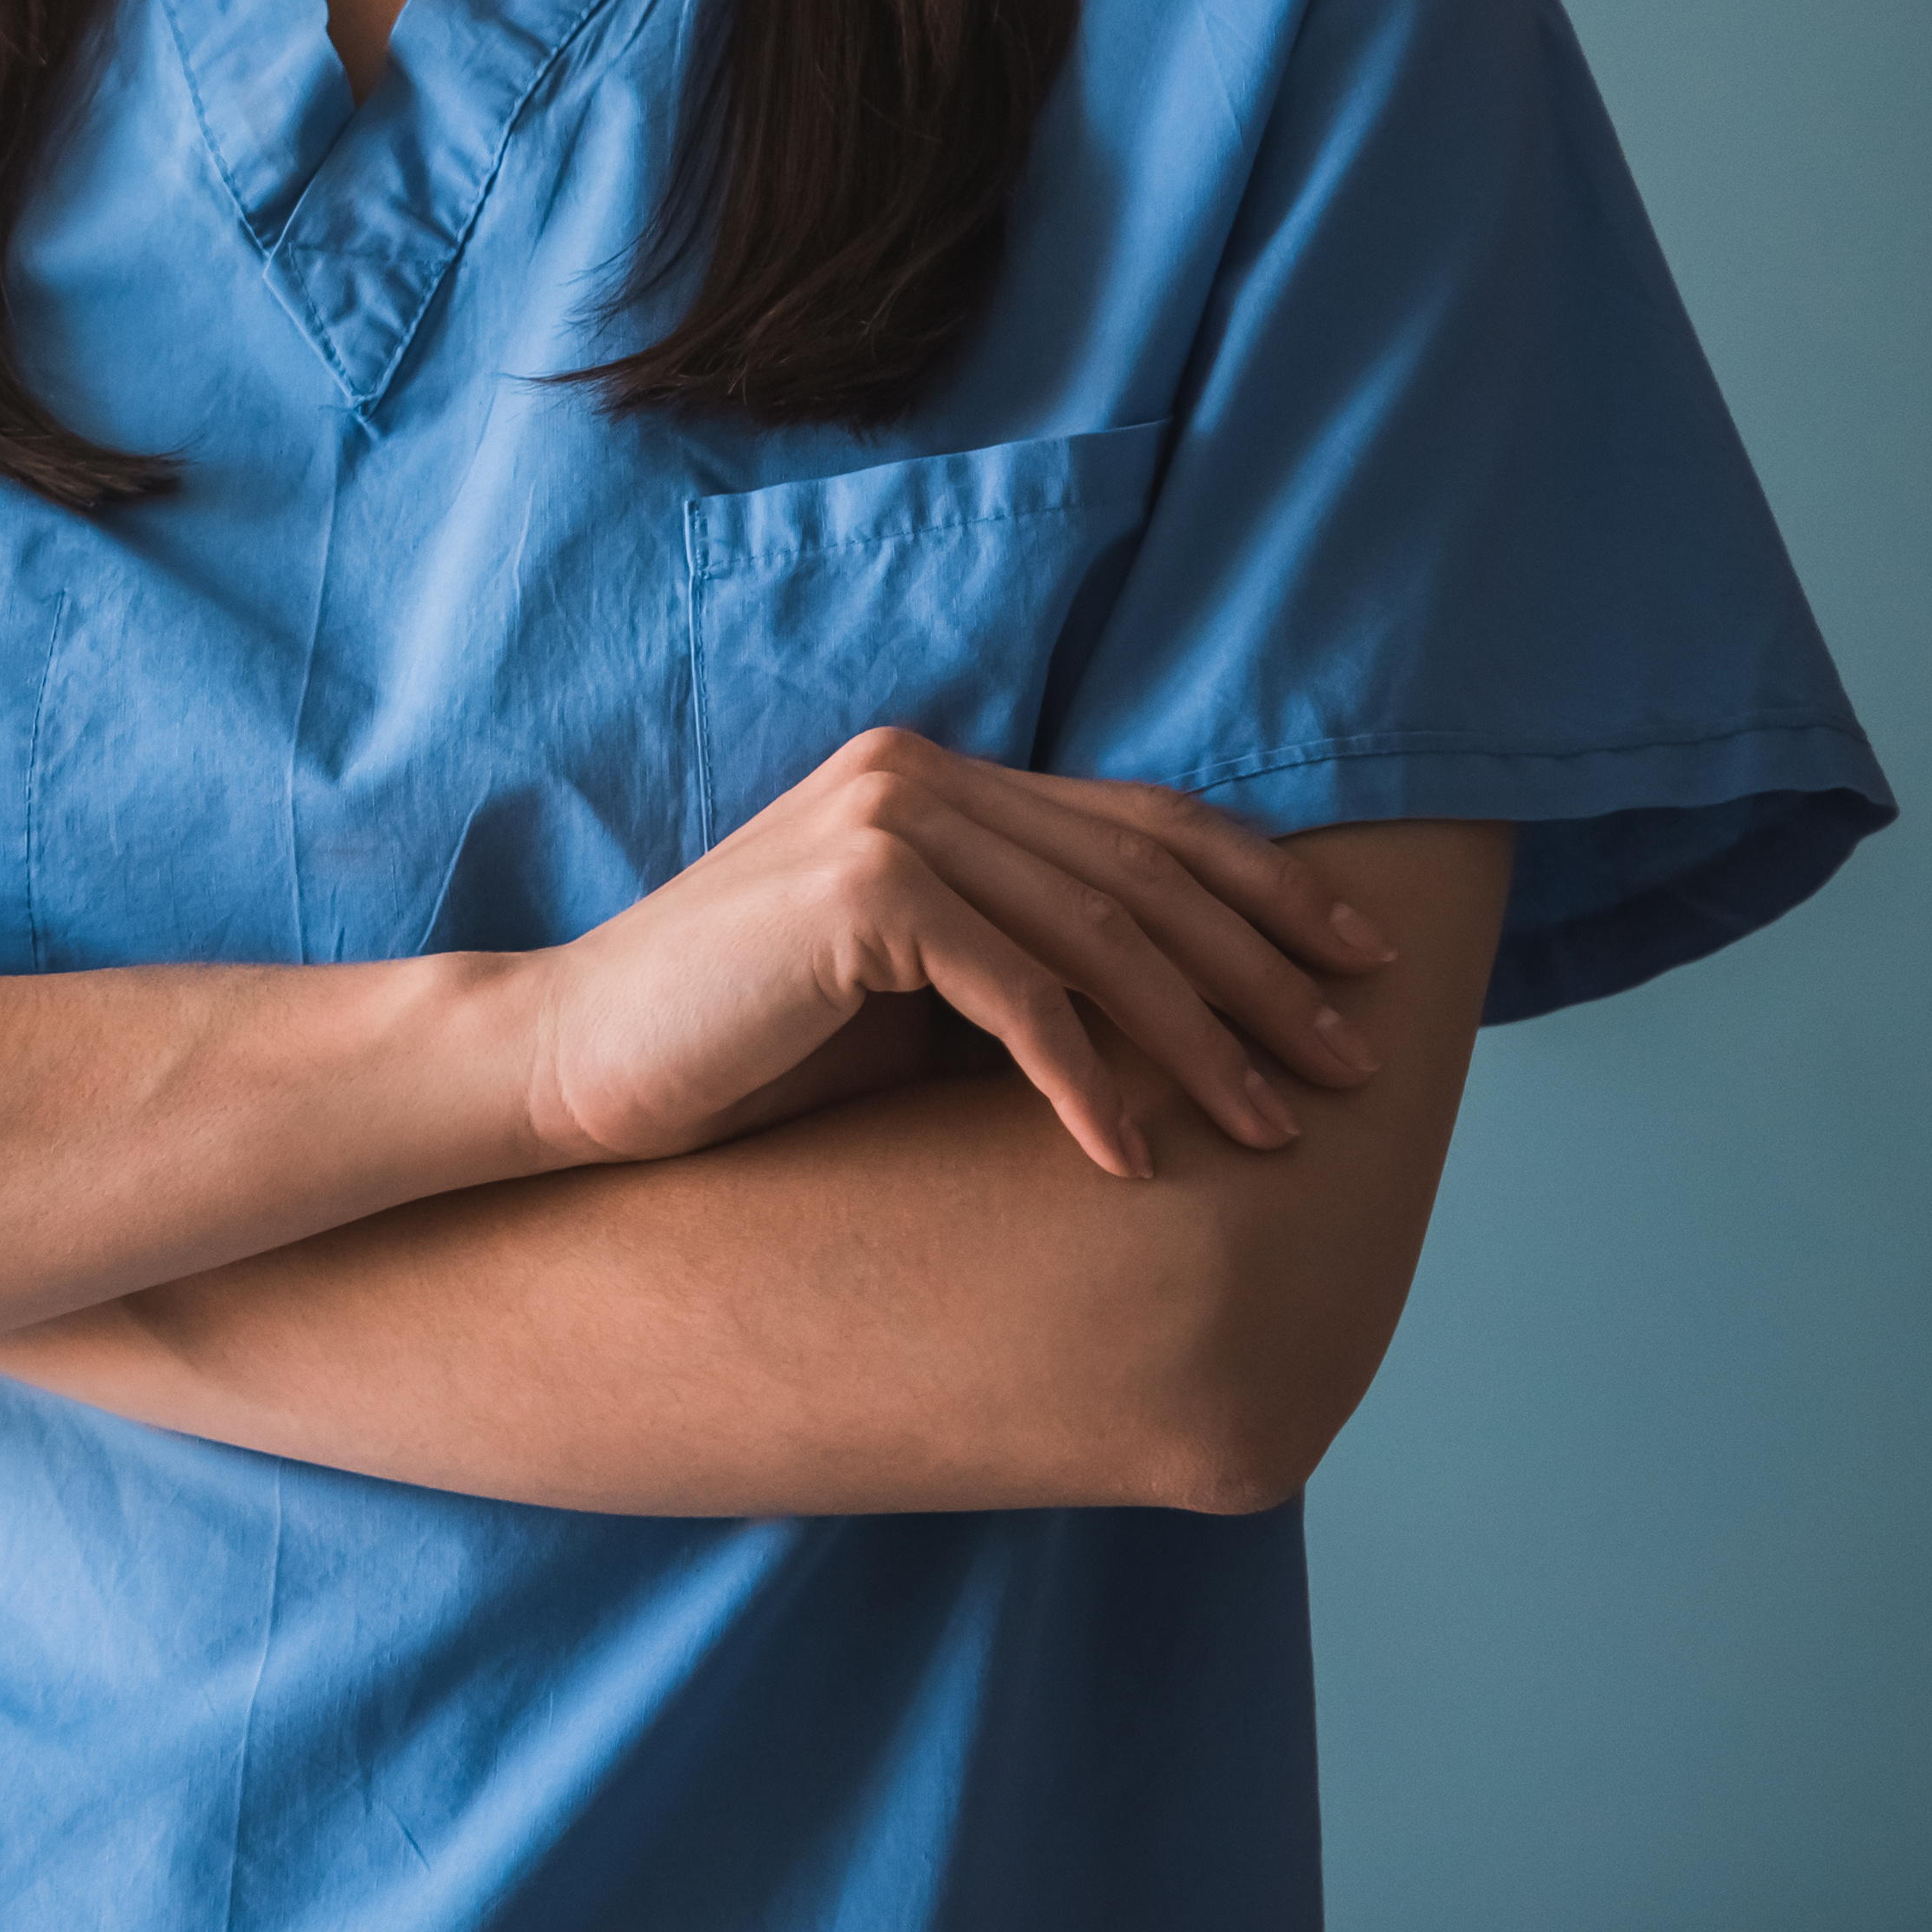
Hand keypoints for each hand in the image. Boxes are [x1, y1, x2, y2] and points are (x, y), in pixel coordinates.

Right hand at [524, 729, 1397, 1182]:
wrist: (574, 1060)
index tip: (1356, 965)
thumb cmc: (739, 1044)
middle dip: (1268, 973)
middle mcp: (915, 774)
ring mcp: (887, 823)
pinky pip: (1021, 996)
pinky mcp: (862, 896)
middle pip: (1146, 872)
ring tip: (1275, 1131)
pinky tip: (1132, 1157)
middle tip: (1354, 1063)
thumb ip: (1016, 957)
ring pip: (1104, 936)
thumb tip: (1183, 1016)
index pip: (1140, 820)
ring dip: (1205, 1043)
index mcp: (929, 776)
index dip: (1266, 888)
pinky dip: (1089, 1083)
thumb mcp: (907, 987)